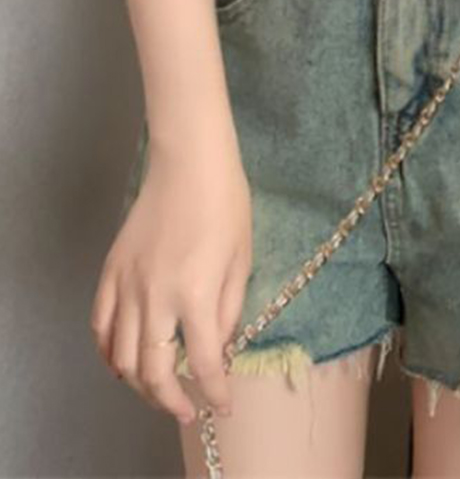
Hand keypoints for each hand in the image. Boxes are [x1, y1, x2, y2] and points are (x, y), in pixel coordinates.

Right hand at [90, 136, 251, 425]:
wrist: (190, 165)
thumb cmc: (226, 206)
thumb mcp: (241, 260)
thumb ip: (228, 310)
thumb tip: (218, 346)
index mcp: (196, 295)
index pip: (204, 363)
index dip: (215, 392)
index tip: (222, 404)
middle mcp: (156, 298)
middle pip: (152, 372)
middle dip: (171, 401)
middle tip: (186, 410)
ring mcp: (126, 285)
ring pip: (120, 356)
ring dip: (139, 384)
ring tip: (158, 389)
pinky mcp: (110, 272)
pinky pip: (100, 325)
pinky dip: (108, 352)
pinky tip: (122, 360)